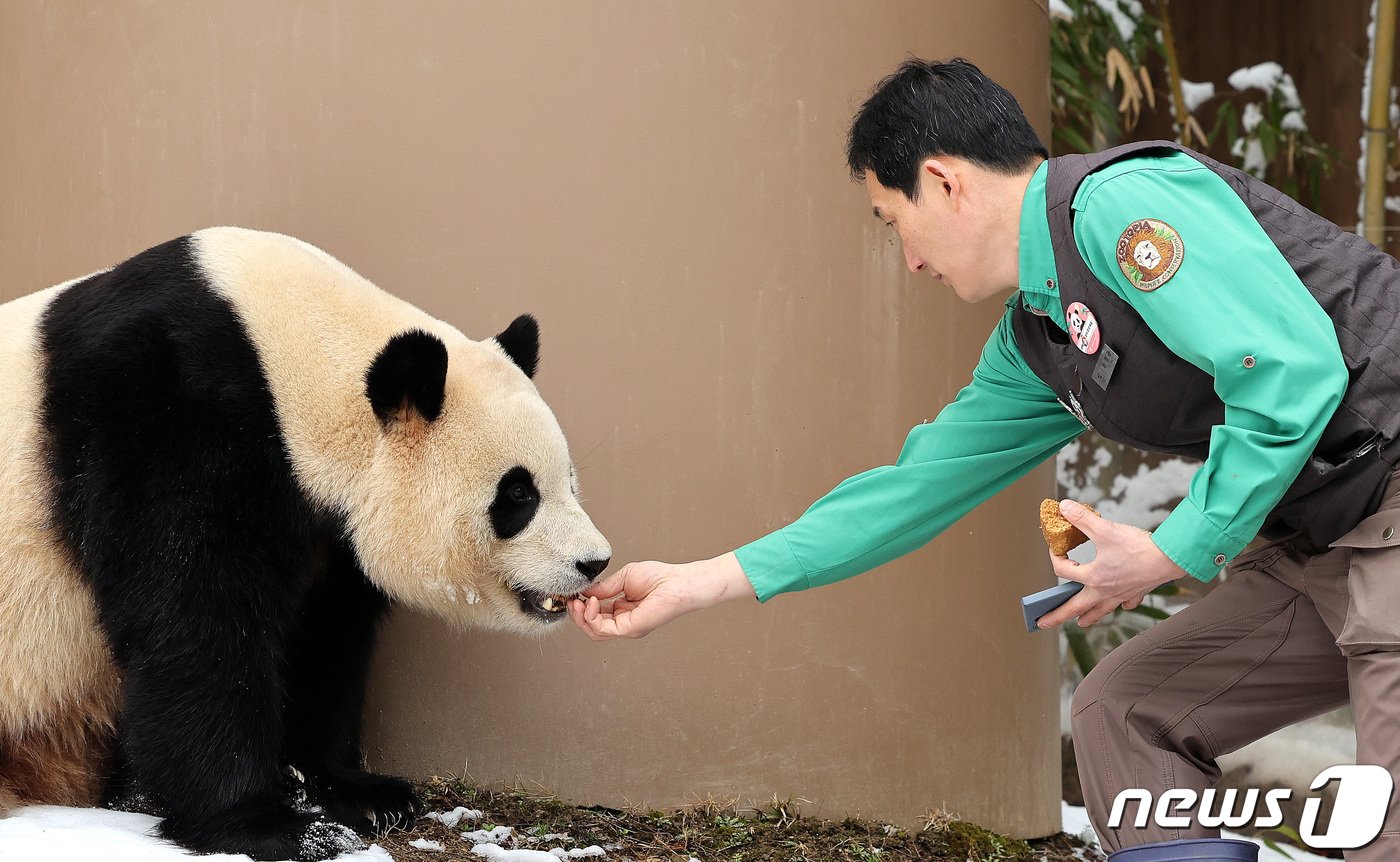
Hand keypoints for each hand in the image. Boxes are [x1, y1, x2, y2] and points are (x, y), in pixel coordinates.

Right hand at [568, 552, 755, 639]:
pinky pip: (602, 629)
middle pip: (591, 626)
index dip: (580, 606)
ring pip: (594, 632)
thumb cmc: (659, 578)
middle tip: (570, 600)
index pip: (595, 614)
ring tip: (577, 602)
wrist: (678, 582)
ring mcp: (627, 627)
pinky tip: (590, 602)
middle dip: (576, 614)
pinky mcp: (630, 629)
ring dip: (581, 617)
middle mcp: (623, 621)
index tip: (571, 594)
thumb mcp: (623, 578)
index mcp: (622, 610)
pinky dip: (591, 617)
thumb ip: (604, 587)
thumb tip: (585, 591)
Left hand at [1036, 500, 1185, 628]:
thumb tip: (1064, 507)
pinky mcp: (1135, 593)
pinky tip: (1121, 605)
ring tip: (1079, 623)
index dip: (1054, 558)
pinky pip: (1125, 604)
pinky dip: (1121, 605)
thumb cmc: (1138, 546)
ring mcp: (1120, 595)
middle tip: (1042, 623)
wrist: (1169, 558)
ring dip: (1088, 617)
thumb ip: (1081, 518)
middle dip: (1057, 616)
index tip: (1054, 550)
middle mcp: (1103, 591)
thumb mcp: (1105, 528)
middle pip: (1075, 608)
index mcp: (1092, 577)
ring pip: (1100, 611)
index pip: (1063, 571)